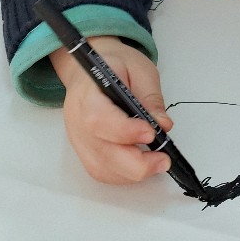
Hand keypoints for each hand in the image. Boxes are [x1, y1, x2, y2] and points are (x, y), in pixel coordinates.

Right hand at [50, 36, 174, 184]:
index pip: (98, 119)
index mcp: (87, 92)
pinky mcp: (84, 150)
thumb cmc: (114, 65)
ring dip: (131, 173)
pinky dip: (123, 175)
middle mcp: (76, 120)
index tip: (151, 132)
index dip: (124, 131)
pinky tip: (141, 165)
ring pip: (100, 168)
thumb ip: (150, 97)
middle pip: (99, 151)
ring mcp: (78, 138)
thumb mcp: (139, 69)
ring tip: (157, 162)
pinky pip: (101, 172)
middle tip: (163, 158)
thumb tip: (163, 125)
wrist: (91, 68)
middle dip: (135, 162)